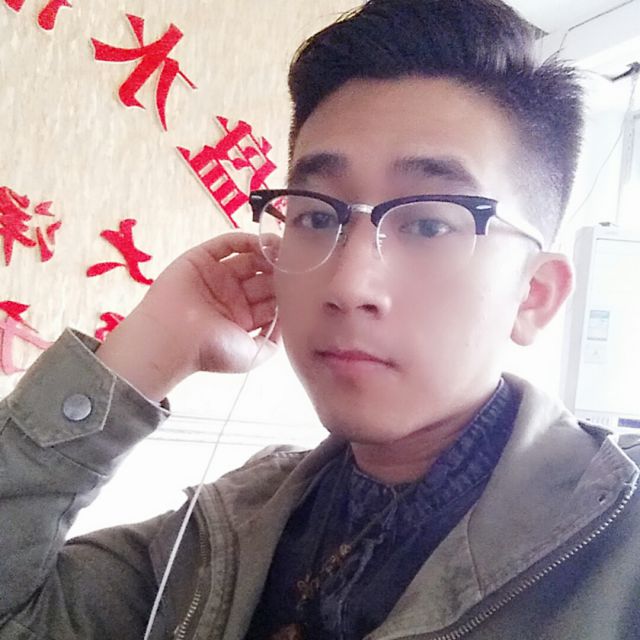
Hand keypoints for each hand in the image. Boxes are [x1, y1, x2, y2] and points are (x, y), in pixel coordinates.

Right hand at [96, 232, 279, 400]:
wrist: (172, 341)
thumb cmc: (211, 351)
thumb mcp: (252, 356)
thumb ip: (273, 341)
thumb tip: (289, 319)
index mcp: (244, 318)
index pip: (272, 299)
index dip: (288, 290)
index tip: (304, 283)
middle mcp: (232, 296)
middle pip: (264, 277)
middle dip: (280, 270)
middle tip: (296, 264)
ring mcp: (218, 276)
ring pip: (249, 258)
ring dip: (267, 253)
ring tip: (283, 251)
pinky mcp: (202, 259)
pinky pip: (227, 244)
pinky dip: (246, 240)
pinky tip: (263, 243)